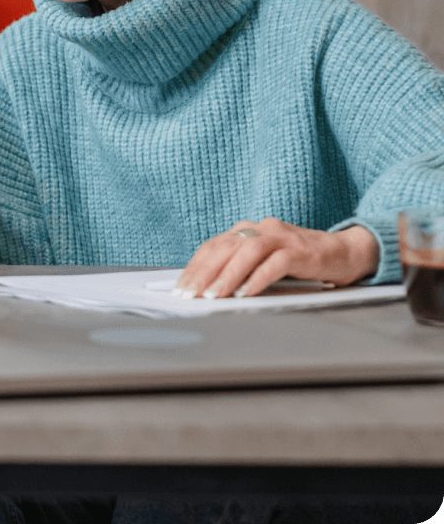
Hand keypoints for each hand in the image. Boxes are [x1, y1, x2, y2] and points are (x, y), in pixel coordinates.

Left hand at [174, 217, 379, 298]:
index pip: (213, 247)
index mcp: (247, 230)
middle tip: (190, 294)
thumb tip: (208, 288)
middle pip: (224, 248)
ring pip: (246, 252)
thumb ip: (239, 267)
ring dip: (227, 276)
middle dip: (203, 273)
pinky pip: (275, 264)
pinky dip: (257, 278)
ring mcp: (281, 238)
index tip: (181, 287)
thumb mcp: (264, 260)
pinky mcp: (301, 251)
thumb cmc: (300, 259)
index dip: (195, 267)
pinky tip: (246, 293)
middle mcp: (260, 229)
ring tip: (213, 296)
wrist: (344, 251)